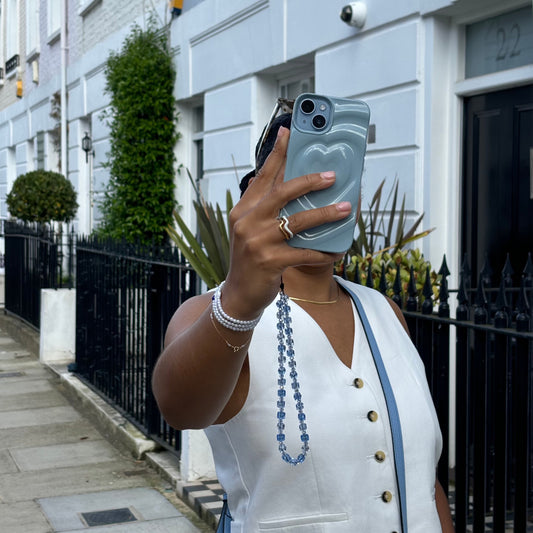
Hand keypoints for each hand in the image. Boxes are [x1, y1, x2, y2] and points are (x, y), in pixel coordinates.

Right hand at [221, 126, 350, 318]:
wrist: (239, 294)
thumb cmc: (250, 259)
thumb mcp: (248, 229)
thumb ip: (260, 206)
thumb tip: (272, 180)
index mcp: (243, 210)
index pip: (263, 176)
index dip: (277, 154)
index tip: (290, 133)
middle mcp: (247, 222)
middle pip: (282, 192)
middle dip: (310, 181)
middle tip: (333, 176)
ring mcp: (257, 242)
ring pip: (298, 221)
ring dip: (326, 213)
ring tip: (347, 208)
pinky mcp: (270, 261)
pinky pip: (304, 252)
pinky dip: (324, 252)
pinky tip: (338, 250)